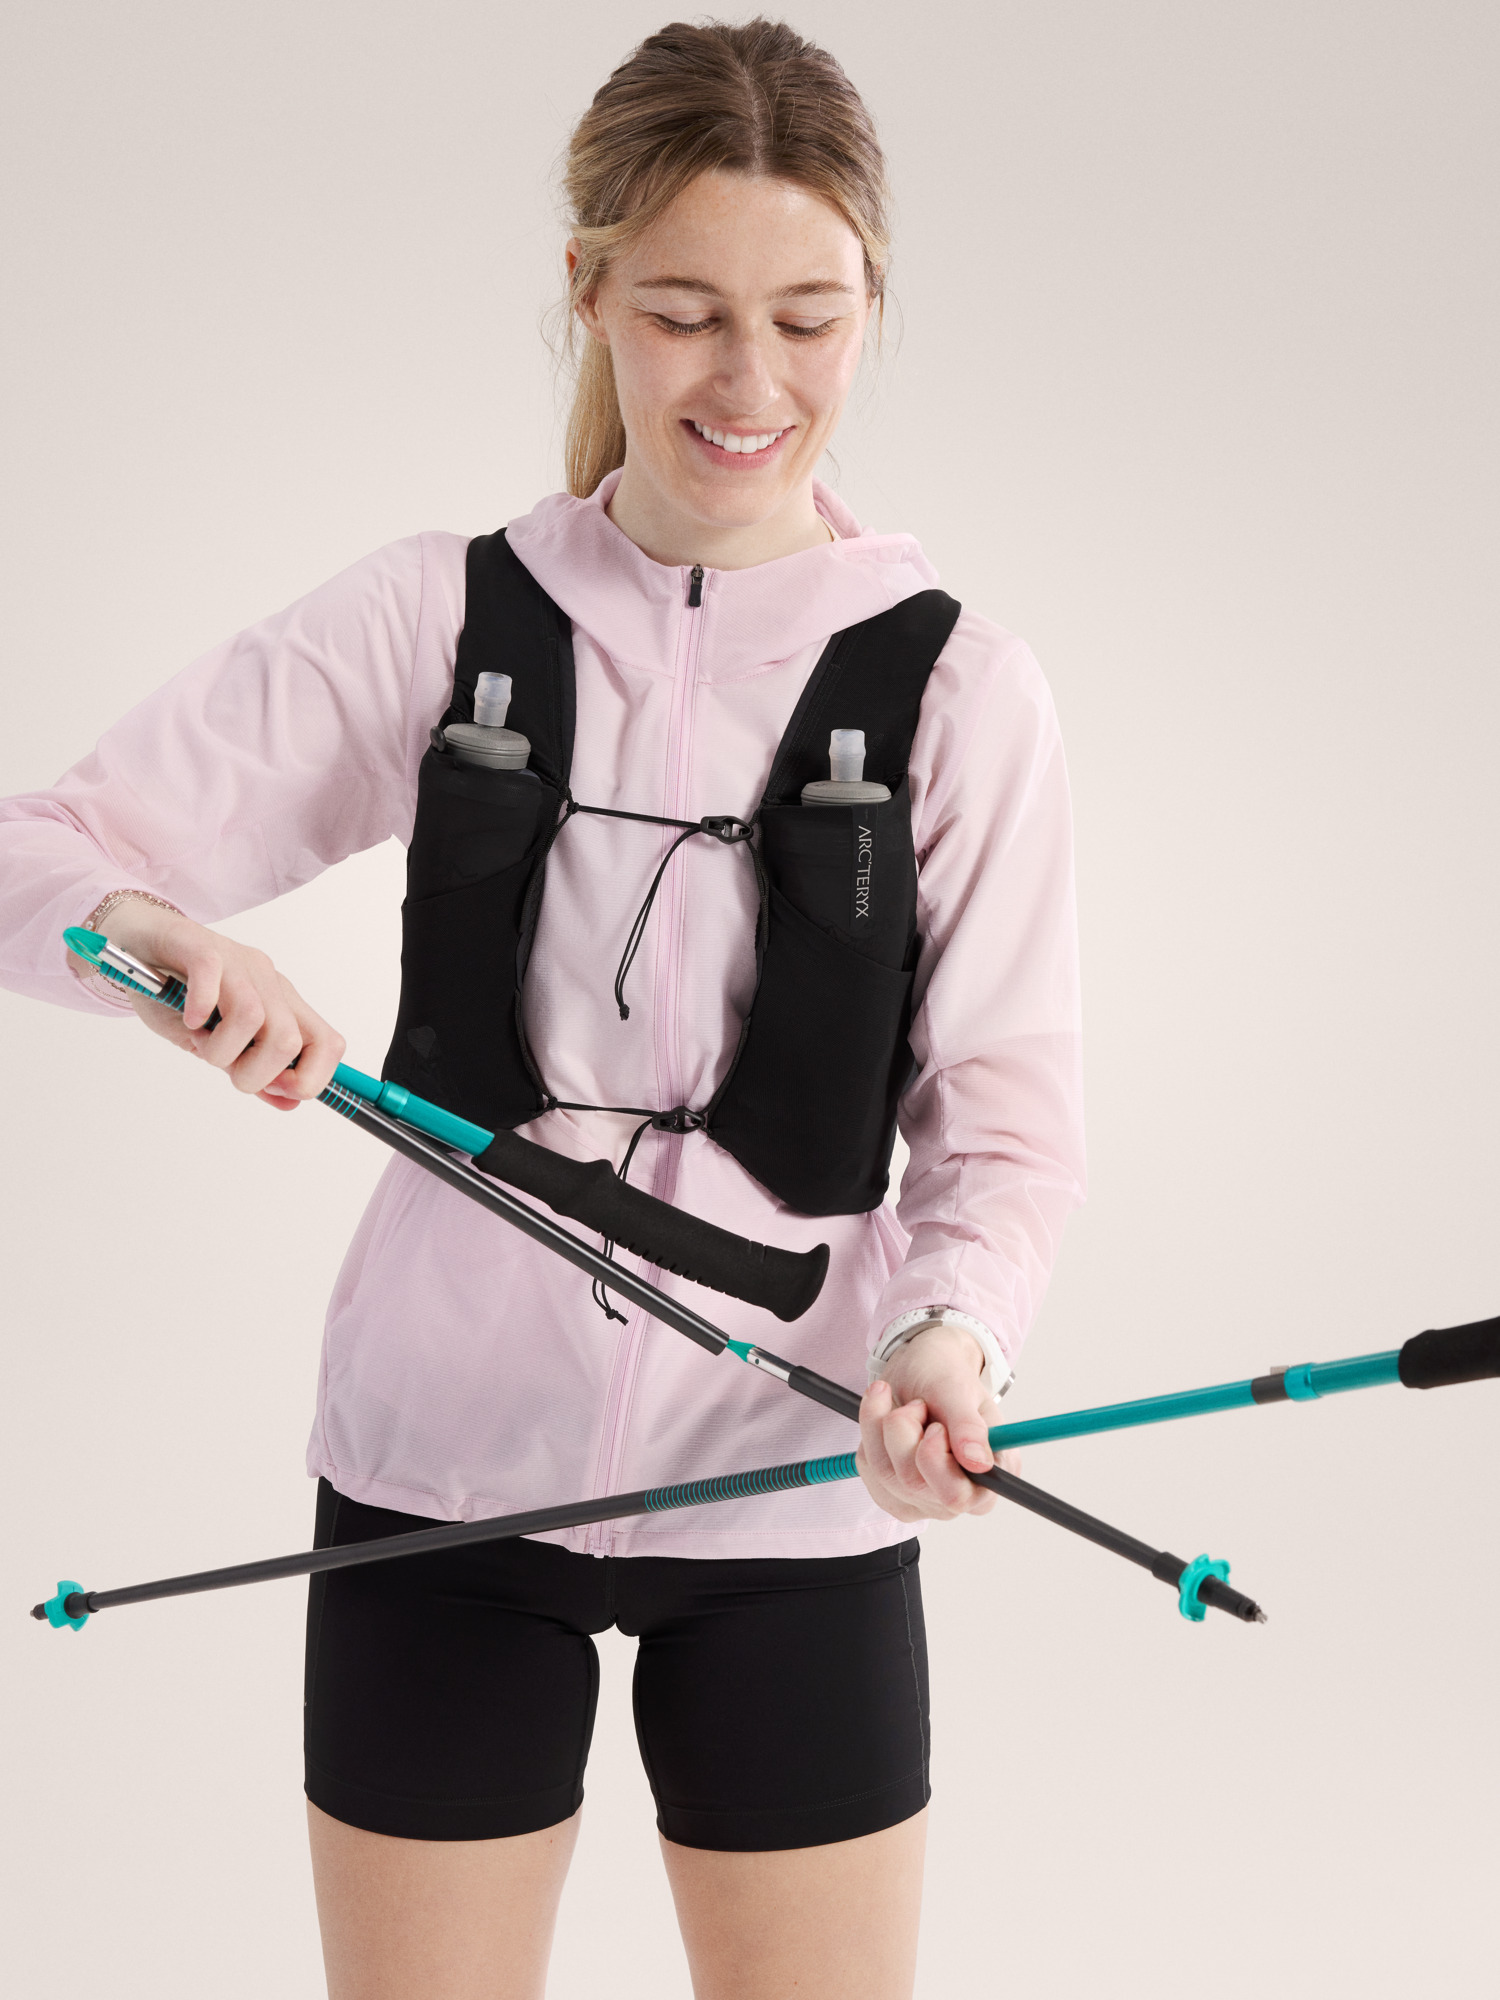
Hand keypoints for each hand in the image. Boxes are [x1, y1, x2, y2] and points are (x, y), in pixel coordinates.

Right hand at [70, 896, 345, 1109]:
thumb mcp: (218, 1041)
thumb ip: (253, 1069)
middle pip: (289, 1039)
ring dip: (220, 1048)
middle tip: (224, 1067)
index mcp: (281, 1004)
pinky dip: (200, 1007)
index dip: (309, 1079)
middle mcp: (266, 980)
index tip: (273, 1089)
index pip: (328, 1044)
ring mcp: (235, 961)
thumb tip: (291, 1101)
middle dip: (255, 1074)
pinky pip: (211, 975)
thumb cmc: (176, 994)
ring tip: (198, 1041)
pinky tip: (188, 1018)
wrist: (136, 941)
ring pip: (251, 1016)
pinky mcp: (198, 946)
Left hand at [857, 1321, 1016, 1522]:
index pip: (959, 1497)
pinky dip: (870, 1433)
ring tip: (906, 1404)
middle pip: (915, 1486)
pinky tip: (886, 1414)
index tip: (934, 1426)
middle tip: (917, 1405)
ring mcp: (924, 1498)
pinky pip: (868, 1469)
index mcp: (992, 1475)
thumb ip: (968, 1425)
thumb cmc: (946, 1378)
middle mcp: (961, 1494)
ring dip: (884, 1428)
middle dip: (905, 1435)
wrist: (921, 1371)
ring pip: (886, 1476)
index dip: (937, 1463)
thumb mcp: (958, 1389)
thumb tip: (979, 1462)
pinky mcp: (891, 1491)